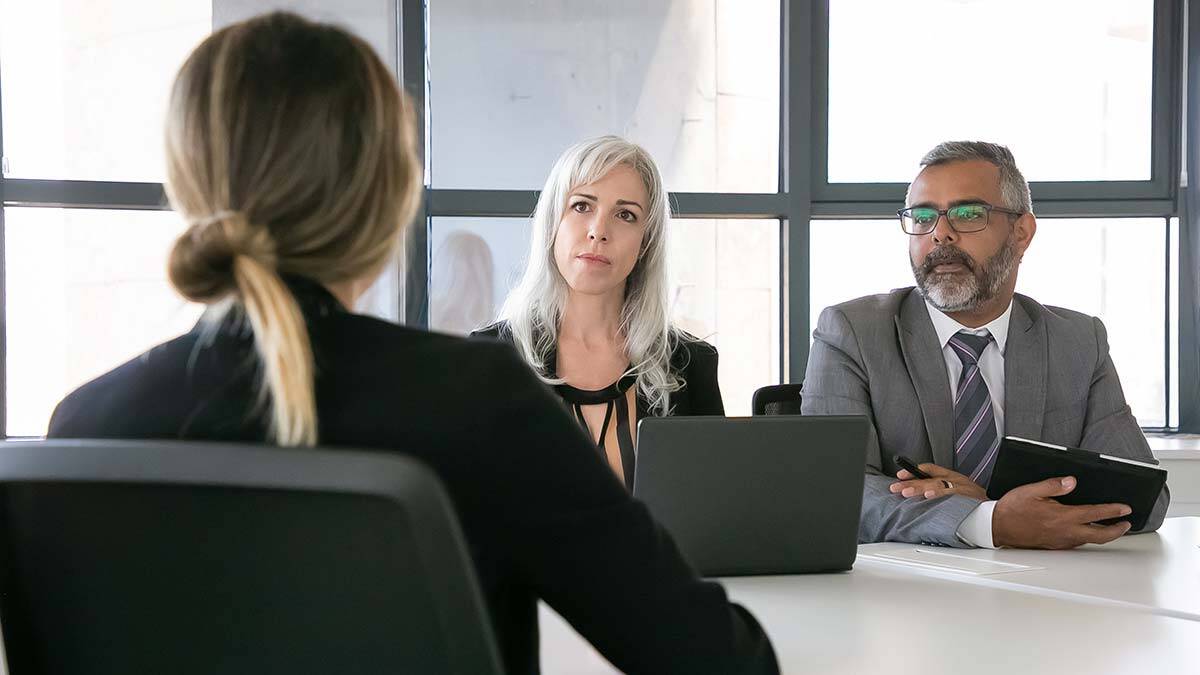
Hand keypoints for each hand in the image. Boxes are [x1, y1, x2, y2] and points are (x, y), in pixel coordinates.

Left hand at [890, 462, 987, 500]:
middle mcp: (955, 480)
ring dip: (919, 488)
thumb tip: (920, 495)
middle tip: (895, 488)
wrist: (997, 511)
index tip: (900, 476)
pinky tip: (928, 496)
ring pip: (936, 484)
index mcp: (952, 477)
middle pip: (928, 478)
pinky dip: (939, 494)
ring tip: (906, 492)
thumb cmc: (977, 504)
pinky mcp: (966, 496)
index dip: (913, 470)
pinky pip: (950, 494)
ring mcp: (961, 487)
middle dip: (910, 483)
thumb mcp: (959, 492)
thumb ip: (942, 491)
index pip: (929, 469)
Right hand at [992, 476, 1132, 548]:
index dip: (1113, 511)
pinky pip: (1077, 542)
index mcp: (1061, 516)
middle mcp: (1064, 531)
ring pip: (1089, 539)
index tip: (1125, 509)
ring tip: (1111, 527)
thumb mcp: (1031, 490)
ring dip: (1103, 534)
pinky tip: (1087, 531)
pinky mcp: (1055, 545)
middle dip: (1117, 530)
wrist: (997, 527)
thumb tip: (1072, 481)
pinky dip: (1088, 536)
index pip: (1094, 513)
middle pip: (1100, 535)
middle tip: (1126, 524)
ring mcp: (1061, 541)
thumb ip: (1054, 486)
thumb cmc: (1012, 509)